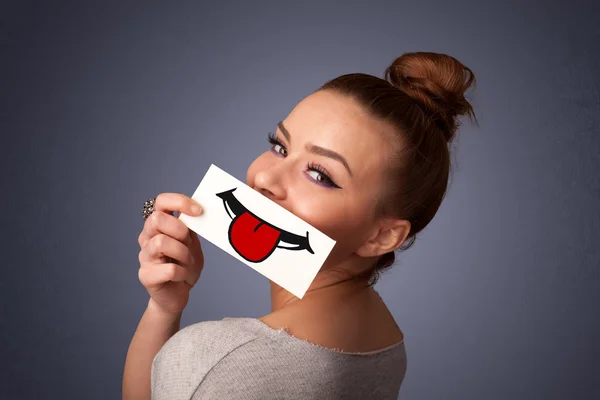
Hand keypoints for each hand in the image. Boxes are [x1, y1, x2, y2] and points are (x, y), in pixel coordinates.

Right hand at [137, 193, 203, 315]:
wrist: (177, 295)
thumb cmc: (184, 266)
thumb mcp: (192, 243)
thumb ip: (191, 228)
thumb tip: (199, 211)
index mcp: (159, 226)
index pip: (161, 201)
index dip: (179, 202)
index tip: (198, 211)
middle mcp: (147, 238)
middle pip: (156, 219)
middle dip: (179, 229)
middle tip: (189, 243)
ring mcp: (145, 256)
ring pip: (161, 243)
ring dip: (183, 253)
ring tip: (188, 263)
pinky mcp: (146, 275)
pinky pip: (169, 269)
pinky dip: (183, 273)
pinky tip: (183, 277)